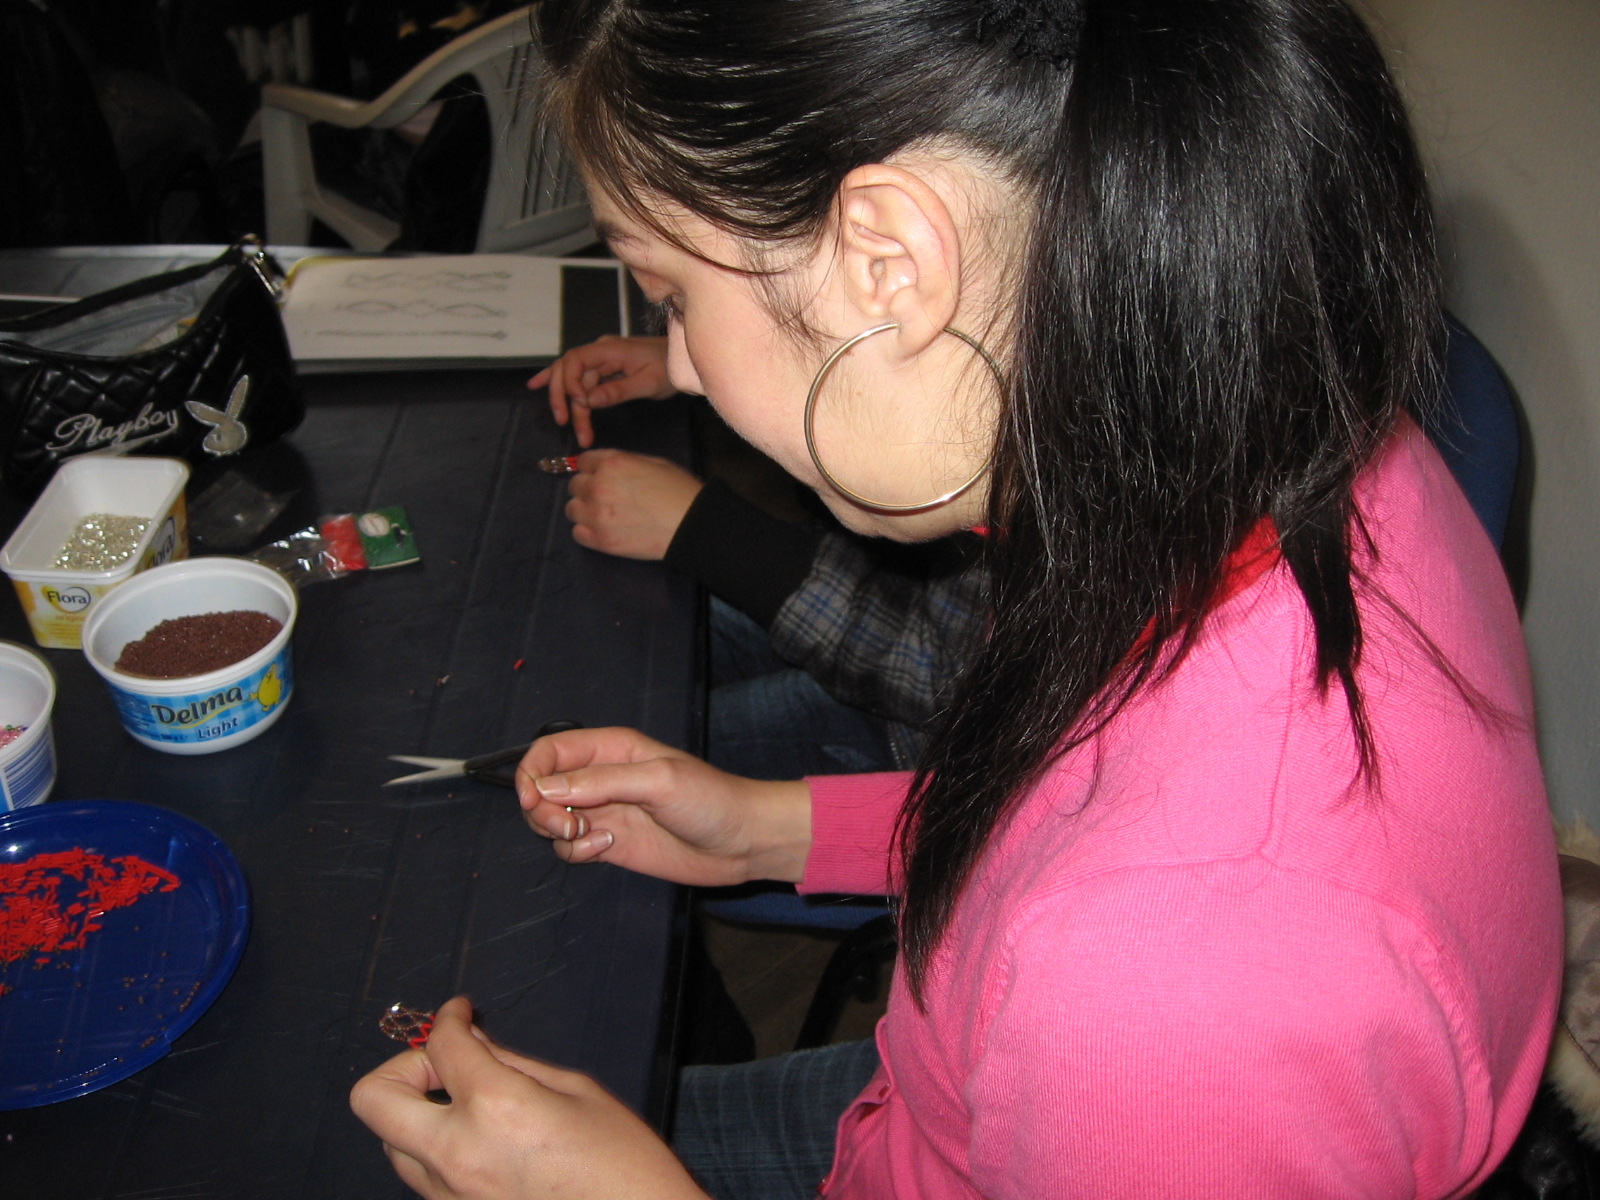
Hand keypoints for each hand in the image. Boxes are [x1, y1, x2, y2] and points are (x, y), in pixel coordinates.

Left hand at [351, 997, 705, 1199]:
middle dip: (403, 1068)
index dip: (448, 1017)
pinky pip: (422, 1177)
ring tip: (465, 1105)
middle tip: (444, 1064)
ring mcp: (450, 1197)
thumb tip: (470, 1039)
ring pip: (391, 1144)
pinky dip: (437, 1150)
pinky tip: (481, 1141)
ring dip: (417, 1114)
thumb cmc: (624, 1163)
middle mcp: (458, 1155)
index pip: (441, 1045)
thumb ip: (512, 1062)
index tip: (460, 1012)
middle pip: (373, 1099)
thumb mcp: (577, 1091)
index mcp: (496, 1108)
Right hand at [514, 727, 811, 886]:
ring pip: (550, 819)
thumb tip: (545, 787)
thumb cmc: (710, 799)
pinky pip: (570, 848)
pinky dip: (576, 853)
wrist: (741, 841)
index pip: (549, 751)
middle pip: (541, 787)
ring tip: (593, 839)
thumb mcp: (658, 781)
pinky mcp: (608, 844)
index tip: (533, 802)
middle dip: (541, 810)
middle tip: (569, 827)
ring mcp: (603, 812)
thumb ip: (601, 781)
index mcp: (610, 749)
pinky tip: (607, 850)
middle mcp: (600, 777)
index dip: (531, 774)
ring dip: (557, 833)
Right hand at [527, 336, 672, 447]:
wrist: (682, 359)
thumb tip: (588, 401)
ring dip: (572, 406)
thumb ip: (618, 391)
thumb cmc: (670, 368)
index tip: (579, 404)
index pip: (576, 361)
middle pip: (569, 371)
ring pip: (575, 381)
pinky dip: (561, 384)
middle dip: (562, 397)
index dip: (570, 383)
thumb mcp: (648, 383)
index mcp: (610, 350)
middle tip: (564, 422)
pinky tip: (537, 385)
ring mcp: (601, 359)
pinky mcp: (604, 368)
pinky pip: (578, 376)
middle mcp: (600, 351)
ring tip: (575, 430)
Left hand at [566, 450, 703, 559]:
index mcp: (611, 464)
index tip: (599, 476)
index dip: (592, 468)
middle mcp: (598, 486)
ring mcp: (596, 515)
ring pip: (572, 510)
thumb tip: (606, 468)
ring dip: (584, 510)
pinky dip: (587, 531)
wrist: (690, 524)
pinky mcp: (601, 540)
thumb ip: (622, 462)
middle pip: (575, 486)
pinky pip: (578, 533)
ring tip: (603, 515)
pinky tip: (602, 530)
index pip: (583, 462)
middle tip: (605, 497)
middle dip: (587, 489)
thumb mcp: (652, 462)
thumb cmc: (678, 490)